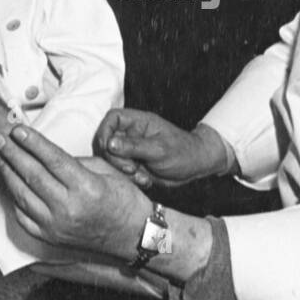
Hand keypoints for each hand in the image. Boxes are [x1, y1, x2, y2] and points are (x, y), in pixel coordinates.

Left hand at [0, 125, 149, 258]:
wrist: (133, 236)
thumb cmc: (125, 201)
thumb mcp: (106, 172)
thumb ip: (76, 162)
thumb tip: (48, 154)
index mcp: (86, 187)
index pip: (52, 160)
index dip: (32, 143)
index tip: (17, 130)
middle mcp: (68, 208)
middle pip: (32, 175)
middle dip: (13, 154)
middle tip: (0, 139)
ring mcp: (56, 225)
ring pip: (22, 195)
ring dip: (8, 174)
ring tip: (0, 157)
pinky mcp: (50, 237)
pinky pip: (23, 216)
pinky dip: (14, 199)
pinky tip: (10, 184)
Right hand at [94, 109, 232, 188]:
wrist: (195, 166)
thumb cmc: (183, 152)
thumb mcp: (159, 149)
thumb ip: (134, 146)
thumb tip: (109, 143)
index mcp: (139, 122)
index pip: (112, 118)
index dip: (105, 132)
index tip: (108, 148)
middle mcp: (132, 134)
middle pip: (107, 141)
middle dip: (114, 158)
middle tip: (131, 169)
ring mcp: (131, 150)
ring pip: (112, 159)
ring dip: (122, 171)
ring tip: (140, 176)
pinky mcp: (133, 164)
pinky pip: (121, 171)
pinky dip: (129, 179)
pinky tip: (144, 180)